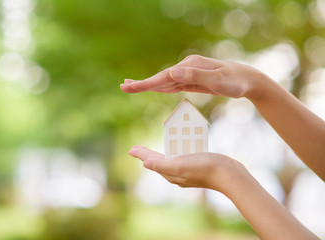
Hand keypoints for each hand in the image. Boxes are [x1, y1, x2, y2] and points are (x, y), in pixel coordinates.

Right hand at [120, 55, 267, 98]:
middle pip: (160, 78)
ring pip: (164, 81)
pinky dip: (161, 87)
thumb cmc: (235, 81)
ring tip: (132, 87)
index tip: (130, 87)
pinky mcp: (192, 81)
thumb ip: (195, 76)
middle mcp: (186, 68)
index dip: (145, 83)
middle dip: (142, 84)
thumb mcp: (217, 80)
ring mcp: (189, 74)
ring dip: (148, 85)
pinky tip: (155, 88)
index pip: (163, 77)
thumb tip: (172, 72)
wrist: (247, 80)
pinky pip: (173, 85)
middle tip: (123, 87)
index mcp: (189, 66)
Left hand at [129, 145, 245, 192]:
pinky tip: (177, 150)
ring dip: (160, 154)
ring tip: (153, 150)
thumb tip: (145, 164)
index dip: (141, 154)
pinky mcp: (197, 167)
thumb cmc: (204, 168)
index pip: (152, 162)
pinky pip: (181, 158)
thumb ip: (162, 165)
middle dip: (147, 155)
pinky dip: (175, 152)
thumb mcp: (180, 165)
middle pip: (158, 161)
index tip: (131, 149)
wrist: (228, 175)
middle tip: (137, 148)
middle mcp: (177, 173)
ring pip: (169, 161)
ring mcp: (187, 171)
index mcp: (170, 172)